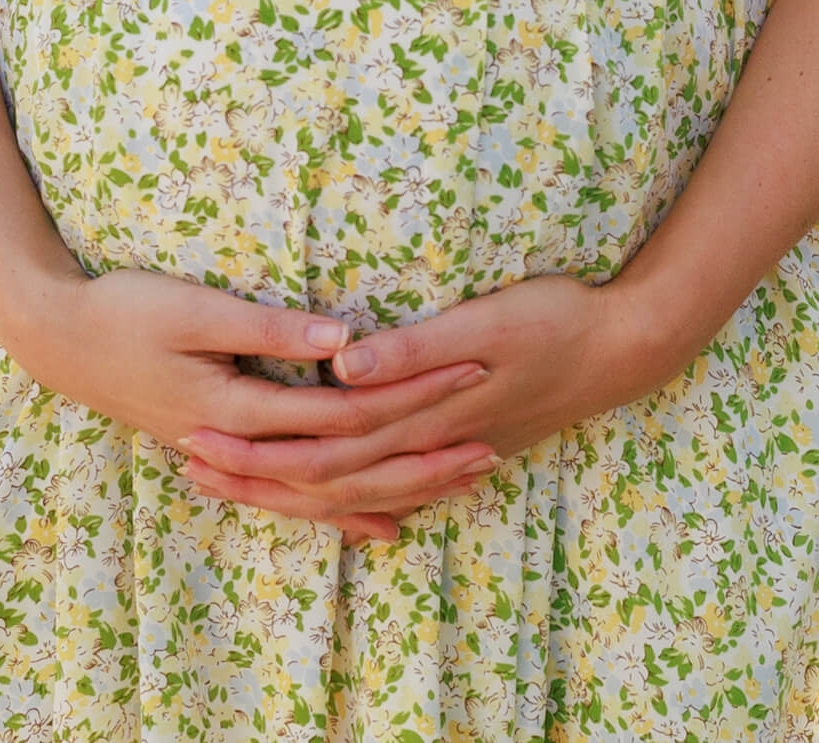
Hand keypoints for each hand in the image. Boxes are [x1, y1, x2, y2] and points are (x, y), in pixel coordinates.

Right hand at [0, 265, 498, 542]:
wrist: (59, 340)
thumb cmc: (125, 310)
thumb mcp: (192, 308)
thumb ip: (267, 326)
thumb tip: (344, 339)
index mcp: (237, 404)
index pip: (344, 411)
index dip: (407, 396)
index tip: (468, 371)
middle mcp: (242, 442)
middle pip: (346, 463)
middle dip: (419, 454)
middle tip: (489, 445)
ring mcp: (234, 454)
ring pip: (326, 491)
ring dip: (393, 487)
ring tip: (457, 484)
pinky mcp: (228, 449)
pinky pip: (295, 496)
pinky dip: (340, 511)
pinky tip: (380, 520)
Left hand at [181, 274, 644, 536]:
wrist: (625, 348)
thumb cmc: (554, 320)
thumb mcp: (486, 319)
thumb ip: (414, 347)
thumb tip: (342, 362)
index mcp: (423, 413)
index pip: (323, 449)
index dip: (260, 451)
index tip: (199, 440)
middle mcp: (428, 444)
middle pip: (328, 479)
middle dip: (259, 479)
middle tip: (193, 468)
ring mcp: (448, 450)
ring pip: (356, 487)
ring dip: (296, 489)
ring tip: (240, 480)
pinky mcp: (462, 443)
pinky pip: (393, 482)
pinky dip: (355, 496)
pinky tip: (339, 499)